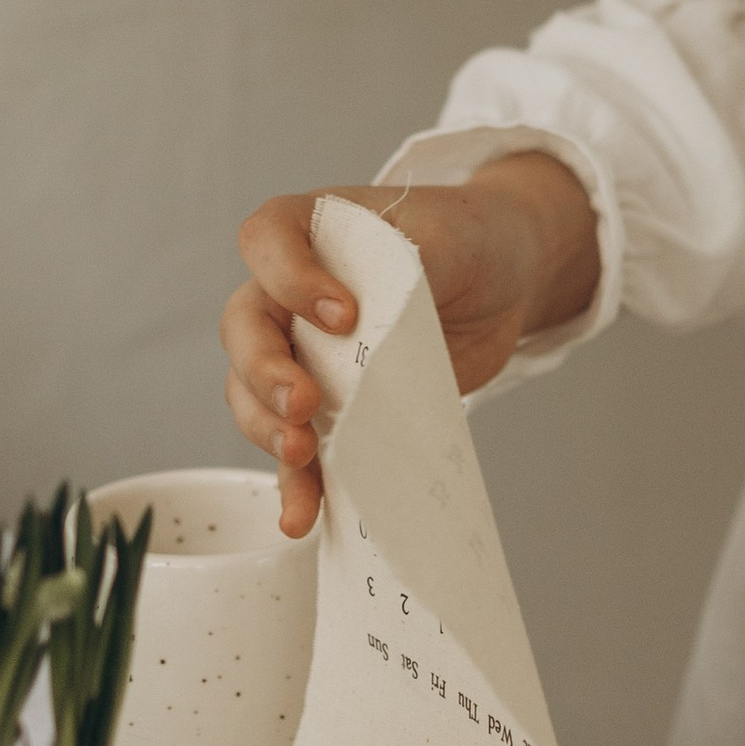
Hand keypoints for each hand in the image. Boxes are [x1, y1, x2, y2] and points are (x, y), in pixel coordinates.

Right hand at [221, 153, 599, 536]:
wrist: (500, 280)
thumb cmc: (466, 241)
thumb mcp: (444, 237)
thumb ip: (404, 268)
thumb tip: (371, 325)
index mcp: (310, 231)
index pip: (265, 240)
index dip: (289, 278)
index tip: (343, 313)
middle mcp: (289, 291)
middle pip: (244, 329)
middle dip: (264, 372)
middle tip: (304, 403)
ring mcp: (303, 352)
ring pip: (252, 393)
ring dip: (266, 429)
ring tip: (301, 454)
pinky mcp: (329, 406)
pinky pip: (295, 446)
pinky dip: (295, 482)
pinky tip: (301, 514)